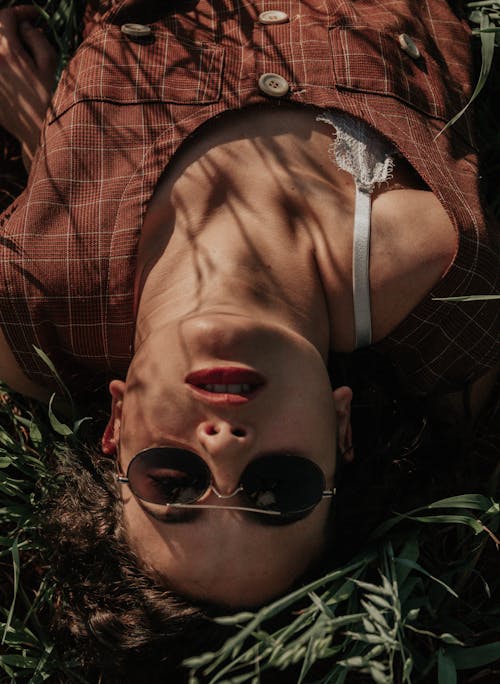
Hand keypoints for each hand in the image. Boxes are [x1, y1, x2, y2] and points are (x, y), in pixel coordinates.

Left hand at [0, 5, 56, 169]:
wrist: (37, 135)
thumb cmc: (50, 101)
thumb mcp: (50, 67)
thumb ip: (37, 40)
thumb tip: (27, 27)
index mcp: (8, 53)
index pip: (6, 16)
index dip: (21, 11)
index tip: (35, 15)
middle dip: (10, 24)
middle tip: (27, 30)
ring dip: (6, 45)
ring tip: (21, 51)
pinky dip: (4, 63)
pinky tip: (16, 71)